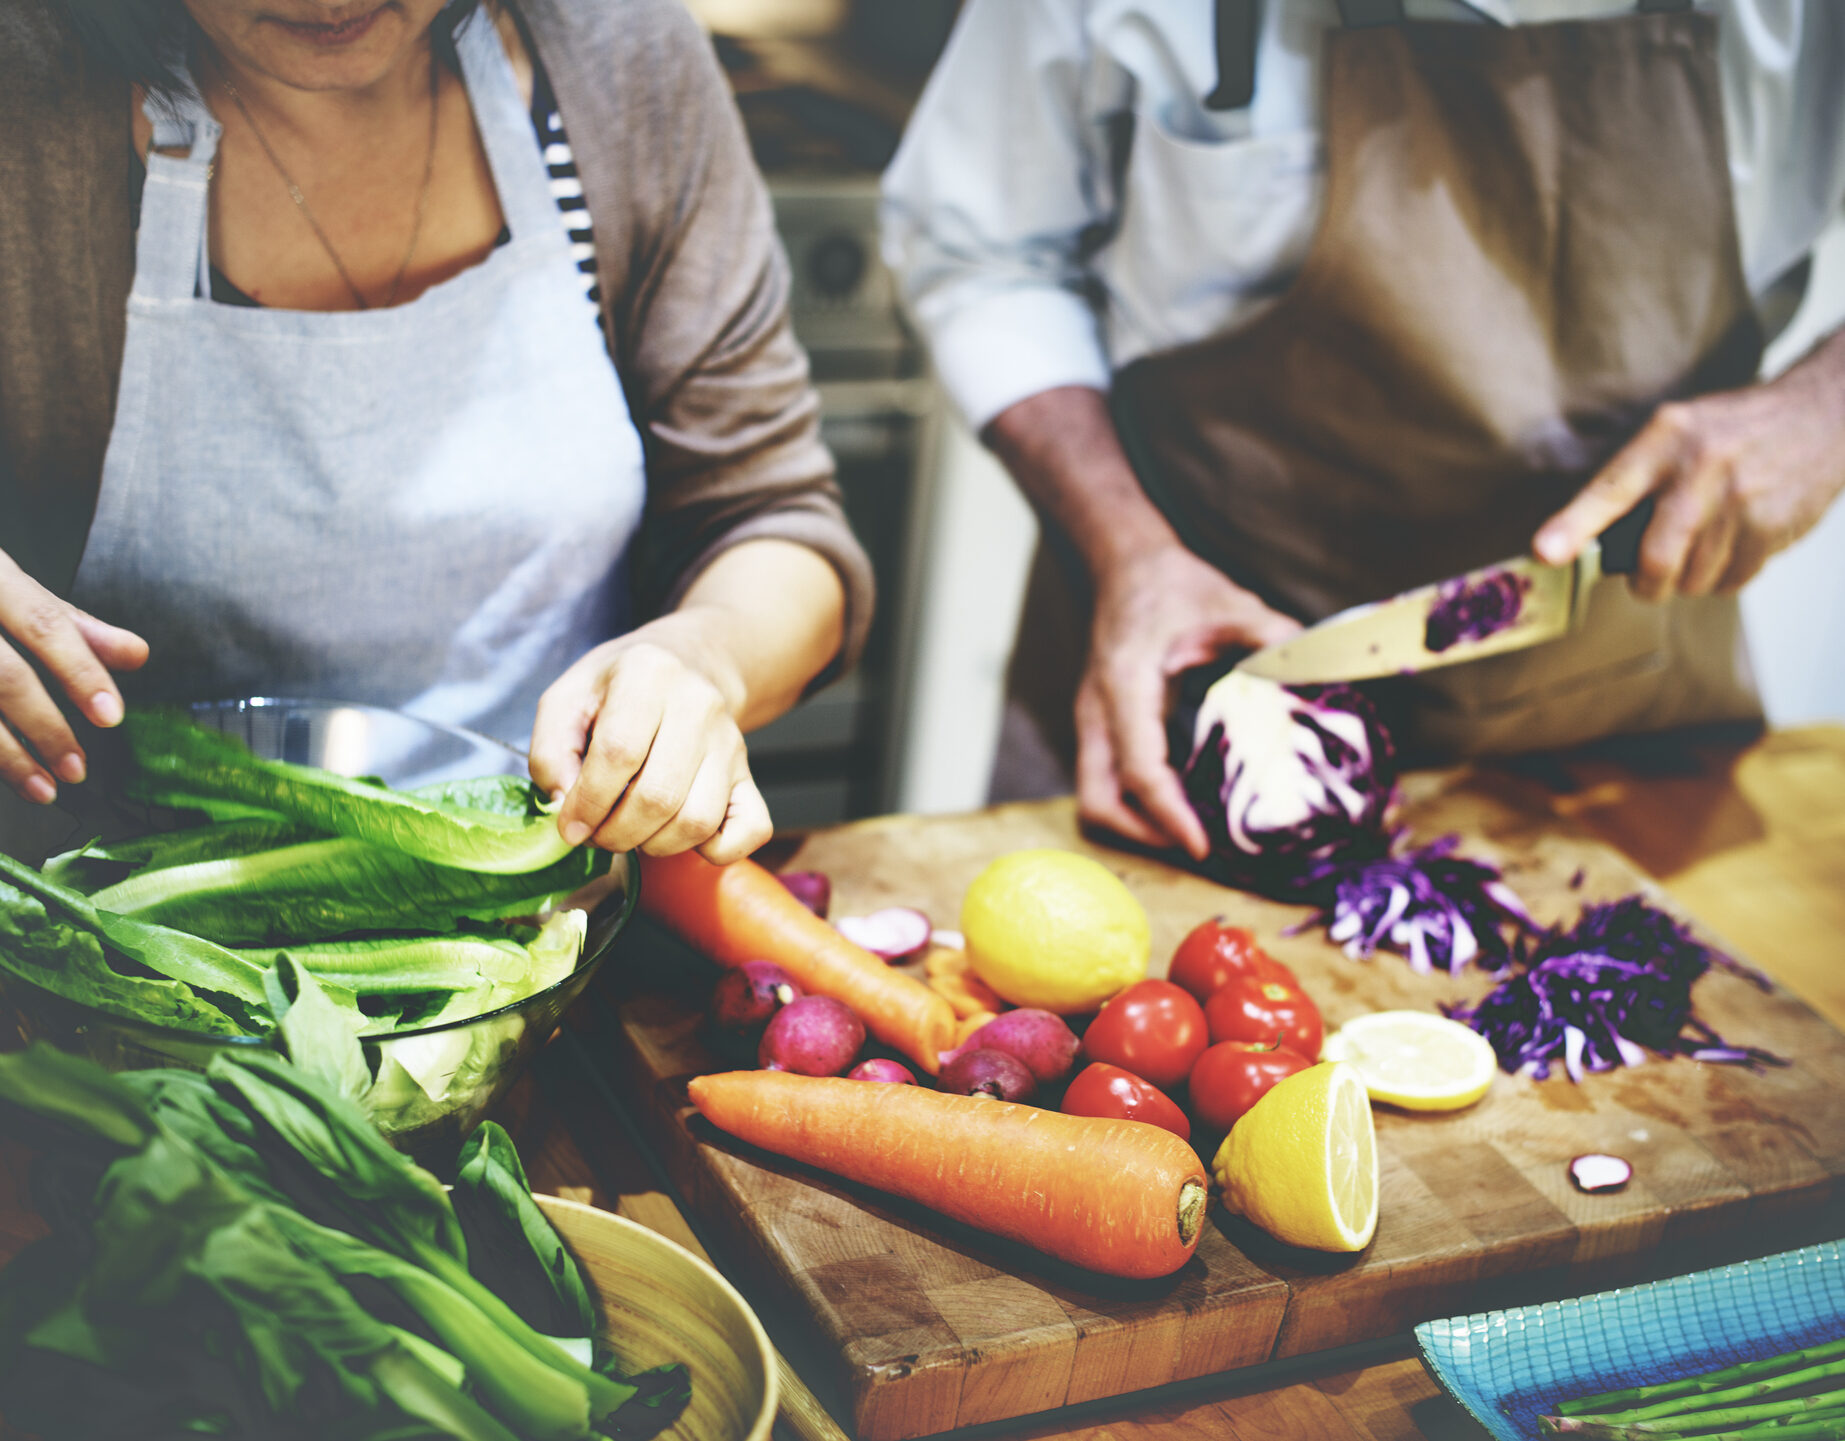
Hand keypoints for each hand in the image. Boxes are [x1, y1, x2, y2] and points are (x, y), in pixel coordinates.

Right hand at [0, 552, 146, 803]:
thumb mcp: (17, 590)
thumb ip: (75, 626)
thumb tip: (137, 654)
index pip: (45, 624)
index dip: (80, 671)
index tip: (111, 716)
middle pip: (4, 675)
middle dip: (46, 728)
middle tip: (77, 768)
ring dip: (8, 756)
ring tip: (43, 788)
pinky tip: (5, 775)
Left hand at [529, 614, 771, 863]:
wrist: (686, 666)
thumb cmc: (619, 688)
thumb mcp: (567, 698)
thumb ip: (551, 751)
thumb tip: (565, 805)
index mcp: (648, 673)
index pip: (619, 753)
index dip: (588, 802)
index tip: (570, 825)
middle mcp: (699, 705)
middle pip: (660, 795)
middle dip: (616, 833)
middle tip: (597, 833)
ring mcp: (731, 743)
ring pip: (698, 820)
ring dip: (655, 845)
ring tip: (632, 832)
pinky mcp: (749, 775)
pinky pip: (750, 830)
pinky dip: (715, 851)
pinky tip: (679, 834)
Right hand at [1076, 543, 1300, 859]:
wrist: (1127, 564)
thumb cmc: (1172, 584)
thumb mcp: (1229, 602)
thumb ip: (1272, 636)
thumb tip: (1316, 673)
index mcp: (1124, 684)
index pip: (1139, 767)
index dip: (1169, 814)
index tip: (1202, 846)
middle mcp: (1098, 711)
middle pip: (1098, 801)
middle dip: (1143, 835)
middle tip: (1198, 845)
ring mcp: (1094, 722)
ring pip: (1096, 798)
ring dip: (1137, 826)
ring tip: (1191, 833)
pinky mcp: (1101, 728)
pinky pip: (1109, 782)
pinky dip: (1139, 805)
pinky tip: (1183, 803)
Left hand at [1534, 340, 1844, 599]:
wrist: (1823, 416)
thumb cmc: (1732, 431)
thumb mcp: (1676, 431)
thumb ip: (1635, 479)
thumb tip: (1591, 542)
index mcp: (1665, 439)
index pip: (1611, 488)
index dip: (1574, 525)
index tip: (1544, 552)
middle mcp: (1701, 470)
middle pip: (1655, 558)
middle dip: (1645, 584)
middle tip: (1645, 579)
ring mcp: (1741, 501)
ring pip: (1693, 579)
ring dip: (1688, 579)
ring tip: (1700, 547)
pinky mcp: (1772, 528)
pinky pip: (1731, 582)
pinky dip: (1723, 578)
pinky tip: (1732, 545)